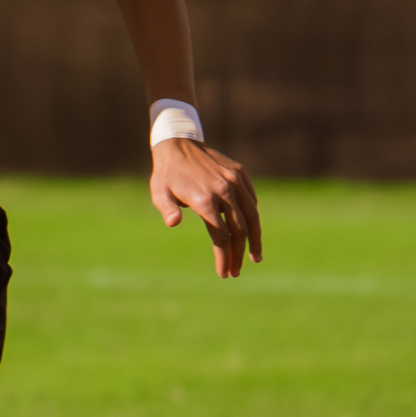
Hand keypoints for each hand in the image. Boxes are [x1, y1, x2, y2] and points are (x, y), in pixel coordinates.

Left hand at [149, 138, 260, 277]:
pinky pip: (251, 198)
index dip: (224, 257)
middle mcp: (224, 189)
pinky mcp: (240, 172)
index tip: (223, 273)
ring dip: (255, 238)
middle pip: (239, 230)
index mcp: (205, 199)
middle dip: (239, 254)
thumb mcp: (159, 192)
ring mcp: (234, 180)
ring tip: (256, 256)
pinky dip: (253, 215)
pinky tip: (251, 229)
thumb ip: (167, 209)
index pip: (222, 236)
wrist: (178, 143)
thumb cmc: (166, 174)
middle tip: (236, 271)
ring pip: (252, 214)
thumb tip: (173, 223)